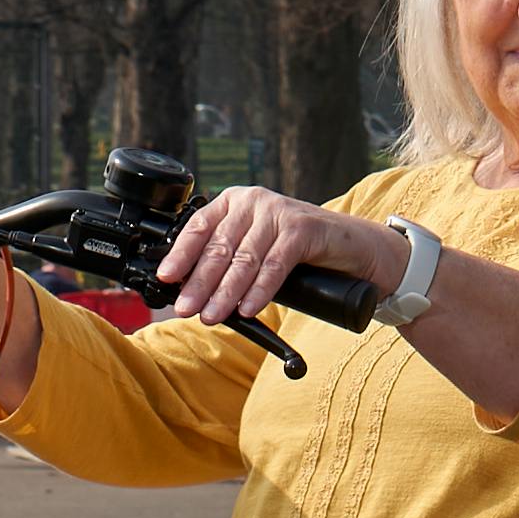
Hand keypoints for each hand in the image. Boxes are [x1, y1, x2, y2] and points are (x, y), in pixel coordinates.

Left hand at [155, 186, 388, 326]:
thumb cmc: (299, 251)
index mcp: (234, 201)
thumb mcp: (255, 249)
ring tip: (211, 316)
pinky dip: (259, 291)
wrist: (353, 246)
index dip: (180, 255)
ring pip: (244, 259)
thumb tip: (191, 292)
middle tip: (185, 309)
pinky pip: (274, 265)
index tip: (166, 279)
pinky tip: (247, 310)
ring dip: (225, 293)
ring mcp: (278, 212)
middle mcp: (253, 201)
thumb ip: (228, 260)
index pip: (198, 227)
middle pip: (219, 247)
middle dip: (199, 283)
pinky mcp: (302, 229)